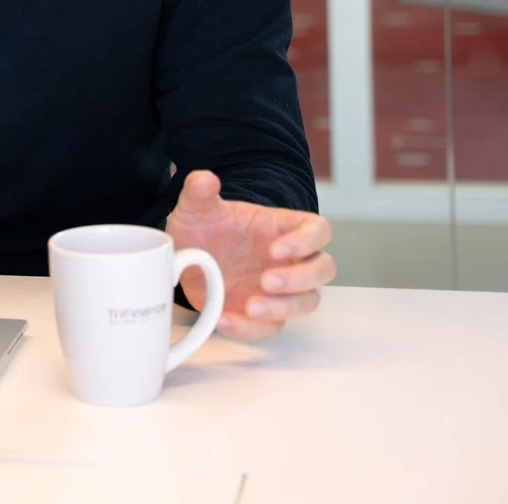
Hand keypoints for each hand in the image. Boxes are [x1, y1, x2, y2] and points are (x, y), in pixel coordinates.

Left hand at [166, 170, 336, 340]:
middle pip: (323, 269)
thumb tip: (203, 179)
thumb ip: (199, 193)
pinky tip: (226, 321)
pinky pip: (272, 328)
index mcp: (281, 228)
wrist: (185, 259)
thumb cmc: (202, 229)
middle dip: (300, 278)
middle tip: (267, 280)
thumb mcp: (195, 209)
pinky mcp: (265, 314)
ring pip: (307, 302)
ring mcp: (281, 289)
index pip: (317, 230)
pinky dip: (253, 329)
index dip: (306, 240)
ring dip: (284, 307)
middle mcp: (289, 259)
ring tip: (250, 306)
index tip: (276, 250)